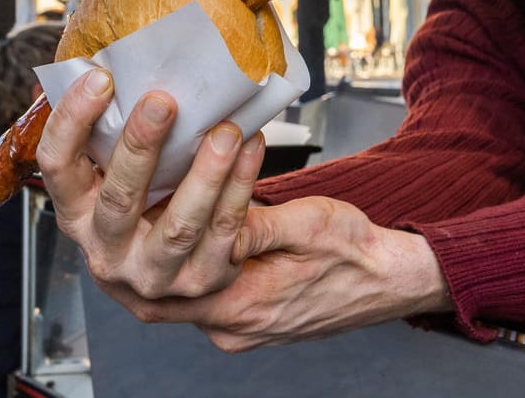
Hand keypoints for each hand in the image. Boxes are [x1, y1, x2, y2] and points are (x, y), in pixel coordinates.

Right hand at [36, 68, 266, 303]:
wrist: (171, 279)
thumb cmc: (139, 210)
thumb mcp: (108, 180)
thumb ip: (104, 135)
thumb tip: (100, 64)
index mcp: (75, 213)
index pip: (56, 166)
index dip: (72, 121)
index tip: (100, 78)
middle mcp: (108, 251)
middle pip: (118, 199)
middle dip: (140, 148)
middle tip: (162, 102)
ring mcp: (154, 273)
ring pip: (180, 226)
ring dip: (206, 174)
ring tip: (226, 131)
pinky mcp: (202, 281)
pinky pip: (225, 231)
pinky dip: (241, 186)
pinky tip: (250, 148)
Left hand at [168, 196, 453, 351]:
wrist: (390, 279)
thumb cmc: (356, 251)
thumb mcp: (306, 222)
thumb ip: (252, 225)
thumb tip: (206, 213)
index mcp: (245, 305)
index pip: (168, 281)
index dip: (147, 240)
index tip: (142, 197)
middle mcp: (235, 327)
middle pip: (160, 296)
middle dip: (140, 253)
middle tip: (134, 205)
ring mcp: (240, 328)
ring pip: (178, 297)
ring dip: (162, 256)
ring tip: (156, 210)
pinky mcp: (246, 319)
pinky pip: (201, 297)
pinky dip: (187, 265)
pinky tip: (185, 229)